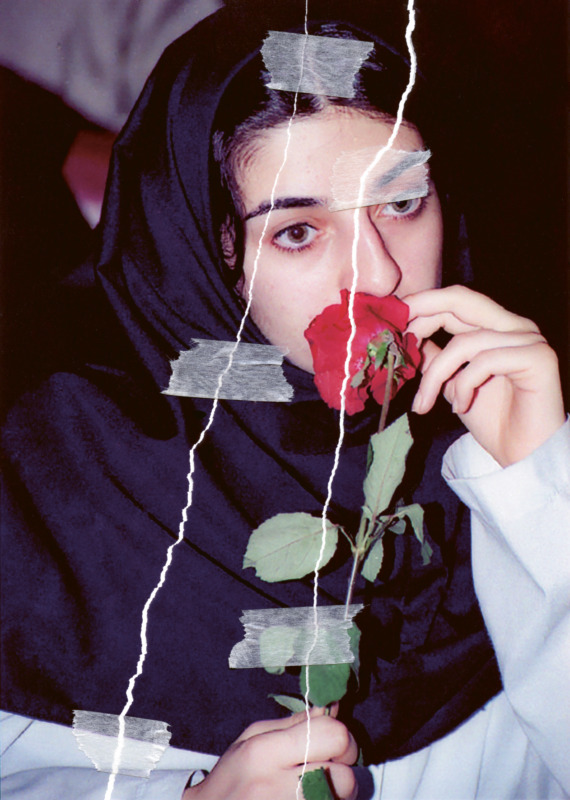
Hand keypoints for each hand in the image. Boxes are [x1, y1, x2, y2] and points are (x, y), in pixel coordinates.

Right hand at [182, 706, 357, 799]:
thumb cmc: (232, 778)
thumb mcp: (253, 739)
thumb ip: (296, 724)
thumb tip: (332, 710)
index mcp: (265, 752)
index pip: (333, 737)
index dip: (341, 737)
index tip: (332, 743)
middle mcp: (275, 788)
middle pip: (345, 778)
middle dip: (343, 772)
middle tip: (327, 770)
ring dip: (335, 794)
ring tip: (313, 788)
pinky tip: (304, 799)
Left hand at [404, 286, 564, 466]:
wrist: (523, 456)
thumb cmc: (492, 421)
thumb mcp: (453, 383)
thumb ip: (436, 358)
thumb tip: (407, 337)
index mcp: (497, 326)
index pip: (455, 300)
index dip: (421, 306)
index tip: (390, 323)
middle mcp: (516, 325)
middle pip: (461, 299)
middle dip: (421, 313)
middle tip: (394, 332)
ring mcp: (530, 339)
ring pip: (464, 342)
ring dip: (435, 376)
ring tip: (425, 403)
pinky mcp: (539, 358)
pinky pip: (484, 362)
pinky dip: (463, 386)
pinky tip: (460, 407)